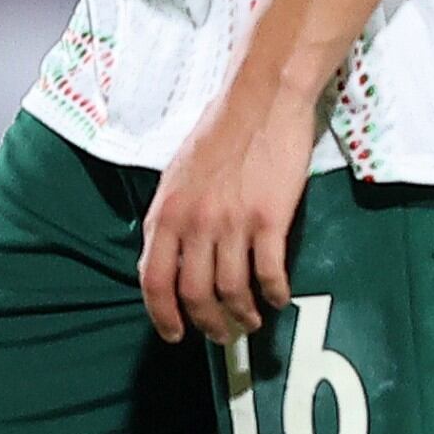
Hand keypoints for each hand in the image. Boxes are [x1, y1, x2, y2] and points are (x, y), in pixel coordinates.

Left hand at [139, 77, 320, 342]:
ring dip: (243, 314)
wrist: (263, 98)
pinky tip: (279, 297)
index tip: (175, 334)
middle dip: (208, 324)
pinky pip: (269, 272)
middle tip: (222, 334)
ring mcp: (232, 223)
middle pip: (195, 295)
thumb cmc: (222, 129)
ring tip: (252, 319)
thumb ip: (172, 215)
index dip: (163, 316)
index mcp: (166, 213)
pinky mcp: (270, 219)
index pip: (153, 281)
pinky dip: (275, 293)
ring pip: (232, 290)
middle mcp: (195, 224)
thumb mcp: (178, 173)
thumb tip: (171, 253)